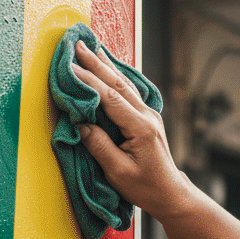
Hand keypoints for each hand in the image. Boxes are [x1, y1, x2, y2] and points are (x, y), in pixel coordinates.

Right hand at [71, 40, 187, 222]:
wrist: (170, 193)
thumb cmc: (145, 187)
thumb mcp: (118, 172)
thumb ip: (99, 146)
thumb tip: (81, 124)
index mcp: (141, 128)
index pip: (110, 98)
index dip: (89, 81)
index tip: (70, 66)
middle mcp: (147, 116)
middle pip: (118, 84)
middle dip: (96, 63)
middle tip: (77, 44)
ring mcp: (150, 115)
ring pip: (125, 85)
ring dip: (106, 65)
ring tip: (91, 47)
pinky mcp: (147, 118)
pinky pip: (129, 91)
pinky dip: (116, 76)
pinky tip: (109, 67)